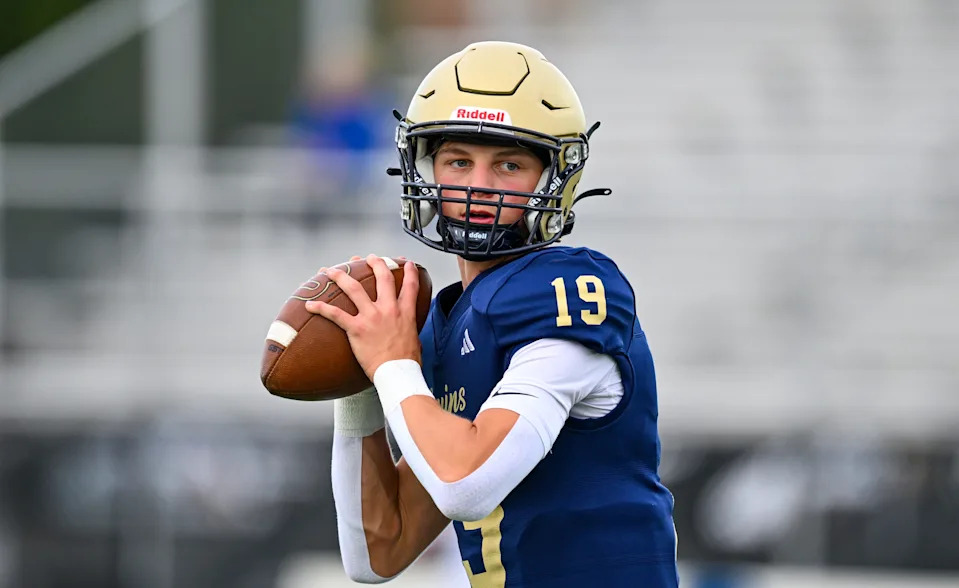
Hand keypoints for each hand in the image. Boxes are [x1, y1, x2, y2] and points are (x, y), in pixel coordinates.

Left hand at [306, 254, 421, 379]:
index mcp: (405, 313)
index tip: (407, 263)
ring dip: (341, 276)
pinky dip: (321, 308)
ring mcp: (372, 317)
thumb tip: (409, 334)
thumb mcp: (415, 341)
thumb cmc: (407, 363)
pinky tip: (309, 304)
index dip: (410, 272)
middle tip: (369, 258)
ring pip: (354, 288)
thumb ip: (410, 331)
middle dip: (376, 263)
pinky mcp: (357, 328)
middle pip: (383, 278)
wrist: (398, 373)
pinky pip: (335, 314)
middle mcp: (389, 309)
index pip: (410, 286)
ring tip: (331, 270)